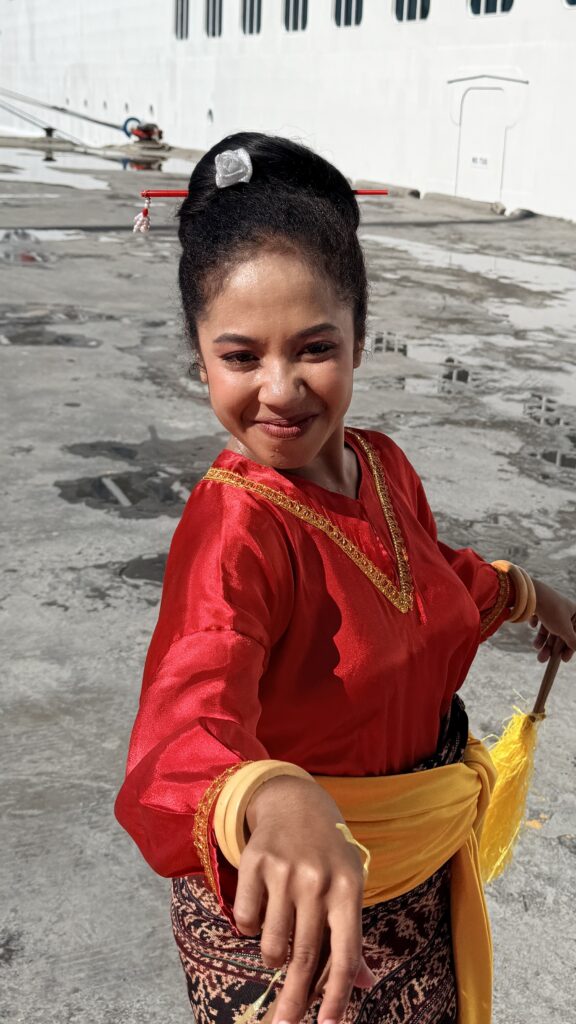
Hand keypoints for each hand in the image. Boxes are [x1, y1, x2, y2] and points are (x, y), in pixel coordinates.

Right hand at [233, 774, 375, 1023]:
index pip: (346, 953)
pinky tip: (263, 901)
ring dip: (274, 954)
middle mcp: (318, 881)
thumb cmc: (328, 853)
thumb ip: (350, 935)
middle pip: (304, 958)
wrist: (295, 801)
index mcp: (348, 889)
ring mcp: (284, 871)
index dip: (338, 995)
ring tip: (282, 930)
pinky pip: (245, 921)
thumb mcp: (348, 885)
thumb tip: (363, 984)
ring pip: (272, 946)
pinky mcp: (254, 862)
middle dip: (293, 1002)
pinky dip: (250, 924)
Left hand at [531, 579, 575, 663]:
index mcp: (575, 613)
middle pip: (560, 633)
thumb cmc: (553, 611)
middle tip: (542, 659)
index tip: (563, 659)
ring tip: (535, 646)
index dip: (569, 648)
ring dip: (541, 639)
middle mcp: (564, 609)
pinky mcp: (539, 604)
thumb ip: (573, 641)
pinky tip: (532, 624)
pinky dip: (536, 623)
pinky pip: (539, 618)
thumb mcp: (565, 630)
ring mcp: (551, 606)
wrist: (532, 594)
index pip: (575, 634)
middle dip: (551, 647)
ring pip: (548, 627)